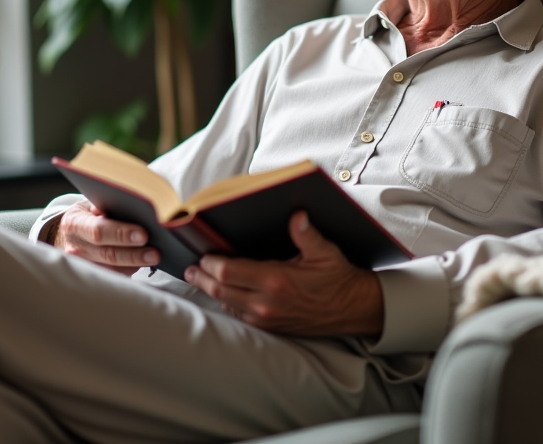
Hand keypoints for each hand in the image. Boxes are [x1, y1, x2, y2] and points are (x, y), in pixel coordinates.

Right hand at [51, 201, 159, 275]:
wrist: (68, 236)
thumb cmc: (86, 216)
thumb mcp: (89, 205)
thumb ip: (105, 205)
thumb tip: (125, 207)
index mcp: (75, 224)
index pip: (99, 230)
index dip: (121, 234)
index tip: (143, 234)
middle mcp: (76, 247)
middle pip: (108, 253)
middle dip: (134, 254)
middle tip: (155, 253)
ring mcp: (83, 264)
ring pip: (113, 268)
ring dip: (135, 264)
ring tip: (154, 258)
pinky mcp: (91, 275)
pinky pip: (115, 275)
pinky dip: (131, 269)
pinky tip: (144, 262)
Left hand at [184, 211, 383, 336]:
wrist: (352, 309)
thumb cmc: (338, 278)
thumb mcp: (325, 252)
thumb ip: (306, 233)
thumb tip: (296, 214)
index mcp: (276, 281)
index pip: (228, 272)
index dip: (211, 263)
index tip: (204, 253)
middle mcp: (266, 303)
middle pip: (219, 290)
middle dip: (201, 277)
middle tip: (190, 268)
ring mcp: (266, 318)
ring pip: (226, 305)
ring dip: (211, 291)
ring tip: (200, 278)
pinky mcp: (270, 327)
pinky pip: (239, 315)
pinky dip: (227, 303)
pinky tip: (224, 293)